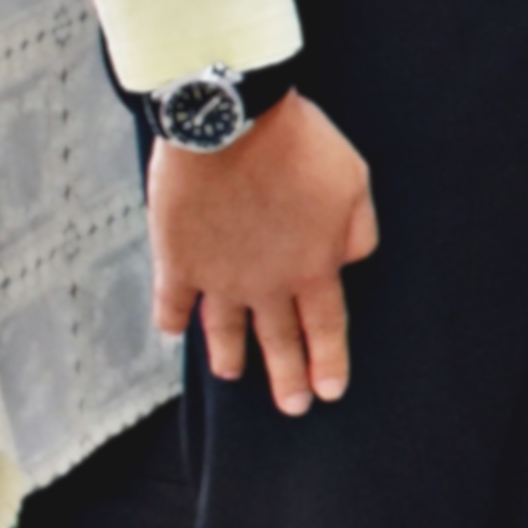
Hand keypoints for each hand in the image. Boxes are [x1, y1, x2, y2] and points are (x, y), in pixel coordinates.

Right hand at [151, 92, 379, 411]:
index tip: (329, 391)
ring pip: (223, 329)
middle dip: (287, 377)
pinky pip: (171, 300)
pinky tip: (170, 332)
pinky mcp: (177, 258)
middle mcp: (265, 284)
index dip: (328, 361)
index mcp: (313, 267)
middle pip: (278, 340)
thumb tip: (352, 261)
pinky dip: (169, 319)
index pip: (325, 328)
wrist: (229, 121)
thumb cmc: (298, 144)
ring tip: (232, 374)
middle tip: (293, 406)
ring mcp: (217, 276)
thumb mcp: (354, 182)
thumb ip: (357, 231)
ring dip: (229, 355)